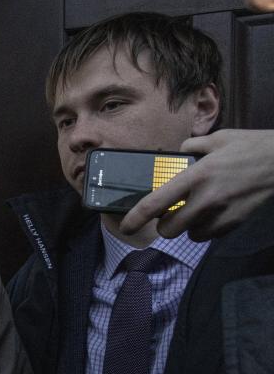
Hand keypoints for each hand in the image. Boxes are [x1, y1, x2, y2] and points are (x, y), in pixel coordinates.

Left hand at [120, 130, 273, 240]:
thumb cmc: (249, 147)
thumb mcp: (216, 139)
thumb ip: (191, 146)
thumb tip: (177, 153)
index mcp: (195, 176)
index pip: (156, 203)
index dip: (136, 218)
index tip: (125, 227)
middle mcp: (206, 198)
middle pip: (169, 230)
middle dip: (164, 225)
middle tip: (169, 214)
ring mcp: (221, 214)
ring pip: (189, 235)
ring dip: (187, 227)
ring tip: (195, 211)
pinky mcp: (235, 223)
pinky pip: (209, 235)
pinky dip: (205, 228)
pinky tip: (212, 213)